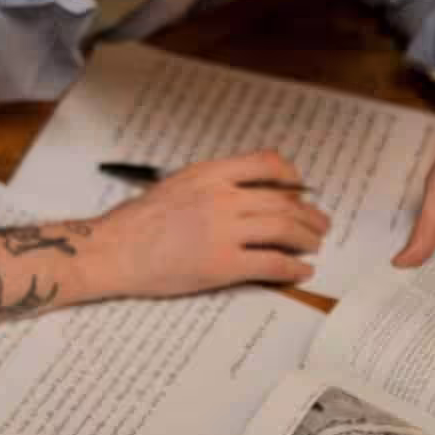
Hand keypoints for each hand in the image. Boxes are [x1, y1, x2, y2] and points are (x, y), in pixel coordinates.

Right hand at [82, 150, 331, 300]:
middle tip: (321, 224)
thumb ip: (211, 184)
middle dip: (309, 215)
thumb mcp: (176, 184)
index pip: (266, 163)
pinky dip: (294, 268)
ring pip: (284, 230)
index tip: (301, 188)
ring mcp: (224, 231)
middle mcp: (221, 197)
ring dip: (308, 239)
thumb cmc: (137, 222)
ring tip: (315, 246)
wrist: (113, 251)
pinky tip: (302, 271)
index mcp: (210, 173)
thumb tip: (246, 192)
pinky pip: (272, 263)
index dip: (292, 177)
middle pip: (283, 201)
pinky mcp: (223, 265)